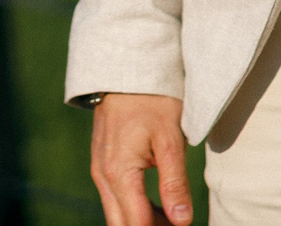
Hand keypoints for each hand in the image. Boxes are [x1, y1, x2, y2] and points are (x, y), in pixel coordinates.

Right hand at [91, 93, 192, 225]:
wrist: (126, 70)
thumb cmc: (151, 101)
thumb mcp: (169, 141)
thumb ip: (174, 184)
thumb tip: (182, 222)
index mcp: (118, 173)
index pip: (137, 224)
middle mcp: (102, 176)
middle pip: (122, 224)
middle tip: (176, 225)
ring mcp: (99, 170)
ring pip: (117, 214)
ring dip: (142, 222)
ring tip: (173, 220)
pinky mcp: (102, 164)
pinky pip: (115, 198)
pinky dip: (135, 209)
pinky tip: (159, 207)